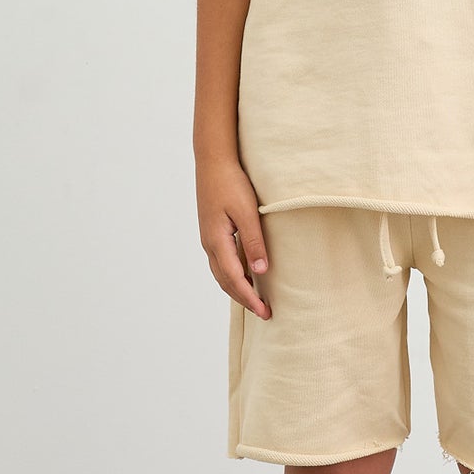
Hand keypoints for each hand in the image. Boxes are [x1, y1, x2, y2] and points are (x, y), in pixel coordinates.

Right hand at [197, 158, 271, 318]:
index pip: (235, 279)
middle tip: (264, 312)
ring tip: (256, 299)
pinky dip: (233, 275)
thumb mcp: (247, 212)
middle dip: (244, 299)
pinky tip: (246, 275)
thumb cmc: (231, 183)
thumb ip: (253, 242)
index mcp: (217, 241)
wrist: (213, 161)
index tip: (265, 312)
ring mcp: (209, 238)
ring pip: (221, 273)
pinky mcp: (212, 232)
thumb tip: (260, 271)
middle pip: (226, 281)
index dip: (250, 298)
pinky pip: (222, 262)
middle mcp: (209, 244)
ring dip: (237, 288)